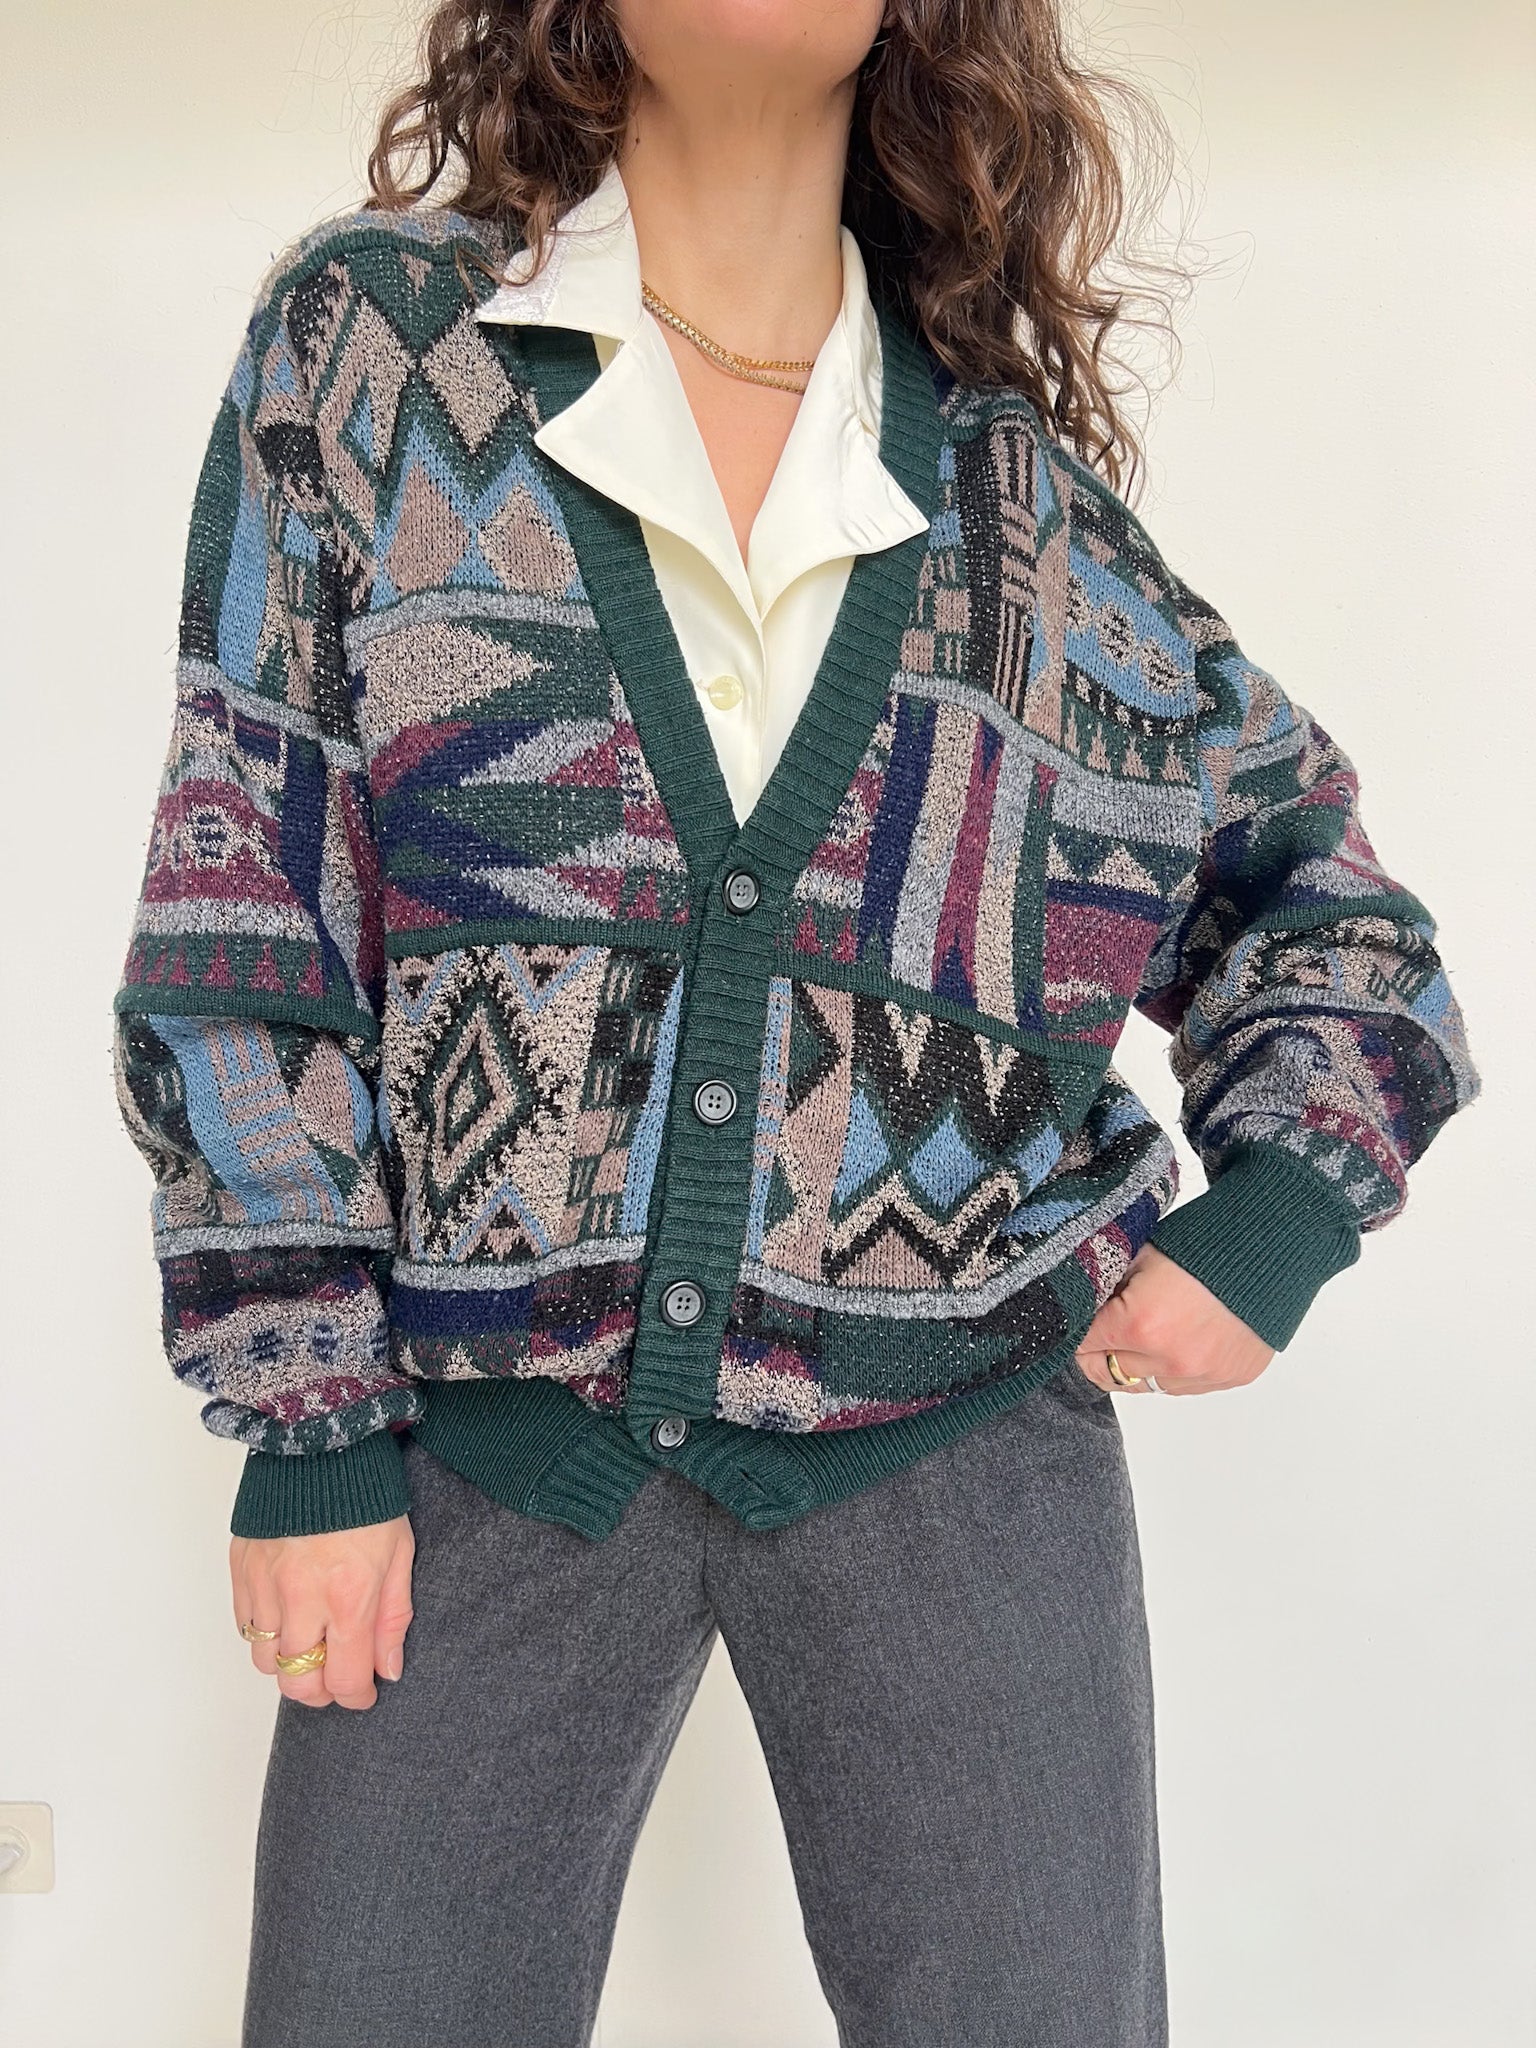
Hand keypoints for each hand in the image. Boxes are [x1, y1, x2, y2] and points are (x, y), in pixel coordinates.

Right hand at [230, 1516, 414, 1709]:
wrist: (322, 1445)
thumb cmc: (368, 1497)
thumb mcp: (400, 1554)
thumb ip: (394, 1618)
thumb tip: (388, 1670)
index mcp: (350, 1596)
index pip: (345, 1679)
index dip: (356, 1697)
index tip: (364, 1692)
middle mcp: (302, 1598)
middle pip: (297, 1682)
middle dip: (319, 1691)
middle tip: (335, 1677)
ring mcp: (266, 1585)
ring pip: (264, 1660)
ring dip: (288, 1662)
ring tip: (310, 1642)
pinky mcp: (241, 1569)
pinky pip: (244, 1627)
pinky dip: (263, 1633)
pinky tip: (285, 1616)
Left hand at [1074, 1244, 1274, 1395]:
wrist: (1270, 1248)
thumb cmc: (1205, 1244)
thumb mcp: (1142, 1255)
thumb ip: (1108, 1287)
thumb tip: (1084, 1305)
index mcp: (1139, 1324)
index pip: (1083, 1346)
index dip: (1080, 1330)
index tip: (1086, 1319)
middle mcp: (1170, 1359)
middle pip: (1108, 1373)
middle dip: (1103, 1350)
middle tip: (1110, 1329)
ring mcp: (1202, 1374)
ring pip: (1147, 1385)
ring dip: (1141, 1363)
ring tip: (1153, 1329)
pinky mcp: (1229, 1379)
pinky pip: (1185, 1386)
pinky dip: (1177, 1367)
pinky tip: (1185, 1336)